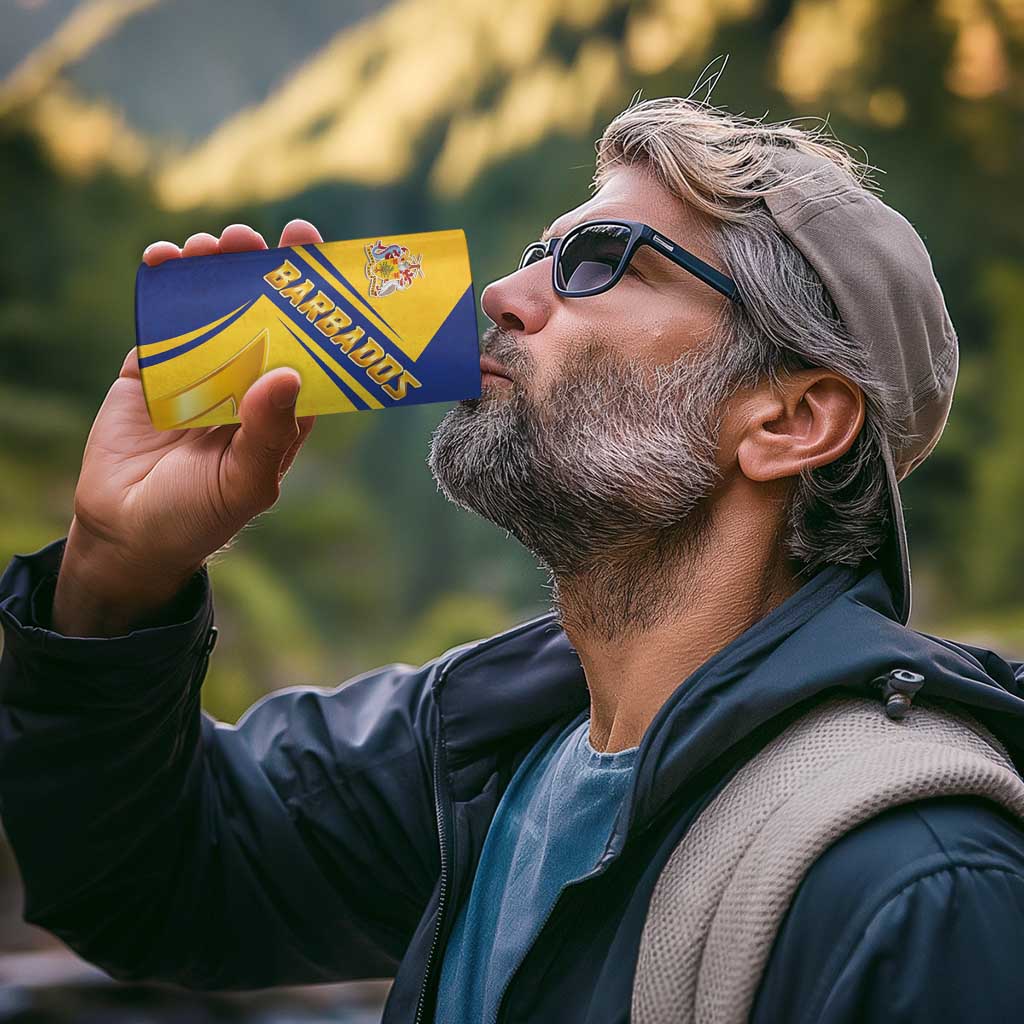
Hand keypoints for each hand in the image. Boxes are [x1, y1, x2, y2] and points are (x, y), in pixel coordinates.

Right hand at [52, 220, 321, 636]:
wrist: (126, 534)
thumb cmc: (200, 517)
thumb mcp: (244, 483)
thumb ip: (268, 433)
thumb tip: (287, 374)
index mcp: (281, 407)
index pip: (306, 344)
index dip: (312, 301)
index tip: (313, 255)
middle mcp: (245, 382)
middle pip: (259, 313)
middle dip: (258, 271)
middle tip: (253, 238)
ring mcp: (198, 372)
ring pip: (211, 307)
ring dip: (212, 270)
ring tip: (211, 245)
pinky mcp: (152, 369)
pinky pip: (161, 320)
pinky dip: (163, 286)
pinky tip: (165, 260)